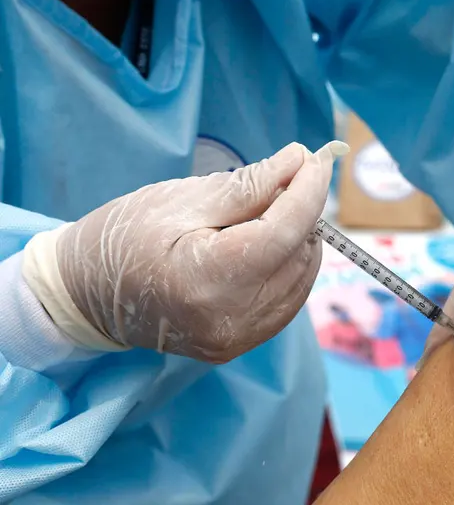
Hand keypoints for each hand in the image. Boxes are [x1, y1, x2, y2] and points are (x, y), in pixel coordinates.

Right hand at [23, 142, 344, 362]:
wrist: (85, 293)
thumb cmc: (125, 235)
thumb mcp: (181, 199)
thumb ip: (248, 185)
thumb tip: (300, 161)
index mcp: (207, 279)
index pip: (283, 232)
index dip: (308, 192)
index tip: (318, 160)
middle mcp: (229, 319)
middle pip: (297, 255)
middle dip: (302, 213)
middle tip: (284, 181)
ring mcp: (236, 338)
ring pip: (301, 278)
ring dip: (298, 240)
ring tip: (269, 213)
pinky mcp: (238, 344)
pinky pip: (287, 300)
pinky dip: (288, 267)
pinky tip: (268, 245)